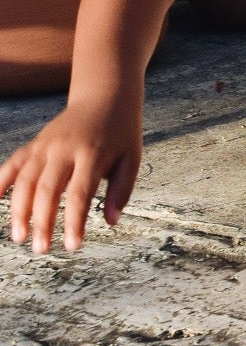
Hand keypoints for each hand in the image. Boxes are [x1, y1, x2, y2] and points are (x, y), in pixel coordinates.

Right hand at [0, 105, 143, 252]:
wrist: (105, 95)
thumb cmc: (122, 132)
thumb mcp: (132, 158)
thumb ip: (122, 190)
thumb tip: (112, 222)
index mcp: (93, 154)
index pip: (80, 193)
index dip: (74, 222)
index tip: (72, 246)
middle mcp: (64, 149)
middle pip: (47, 190)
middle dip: (42, 222)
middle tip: (41, 249)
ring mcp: (46, 145)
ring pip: (25, 180)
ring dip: (18, 210)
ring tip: (19, 237)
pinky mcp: (35, 144)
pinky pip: (13, 164)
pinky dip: (0, 182)